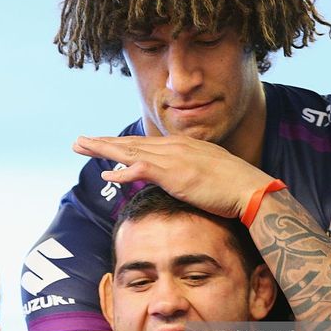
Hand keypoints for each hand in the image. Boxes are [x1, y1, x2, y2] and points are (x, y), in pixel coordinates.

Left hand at [73, 135, 271, 218]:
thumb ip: (191, 173)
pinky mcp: (175, 173)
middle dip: (104, 142)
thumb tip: (183, 180)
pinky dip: (123, 171)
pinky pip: (142, 169)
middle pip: (132, 142)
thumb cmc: (234, 187)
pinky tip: (107, 174)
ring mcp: (174, 158)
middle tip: (80, 141)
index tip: (104, 145)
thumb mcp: (208, 174)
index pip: (146, 143)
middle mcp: (175, 147)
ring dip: (104, 149)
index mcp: (183, 146)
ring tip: (82, 146)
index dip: (122, 144)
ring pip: (131, 150)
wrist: (250, 189)